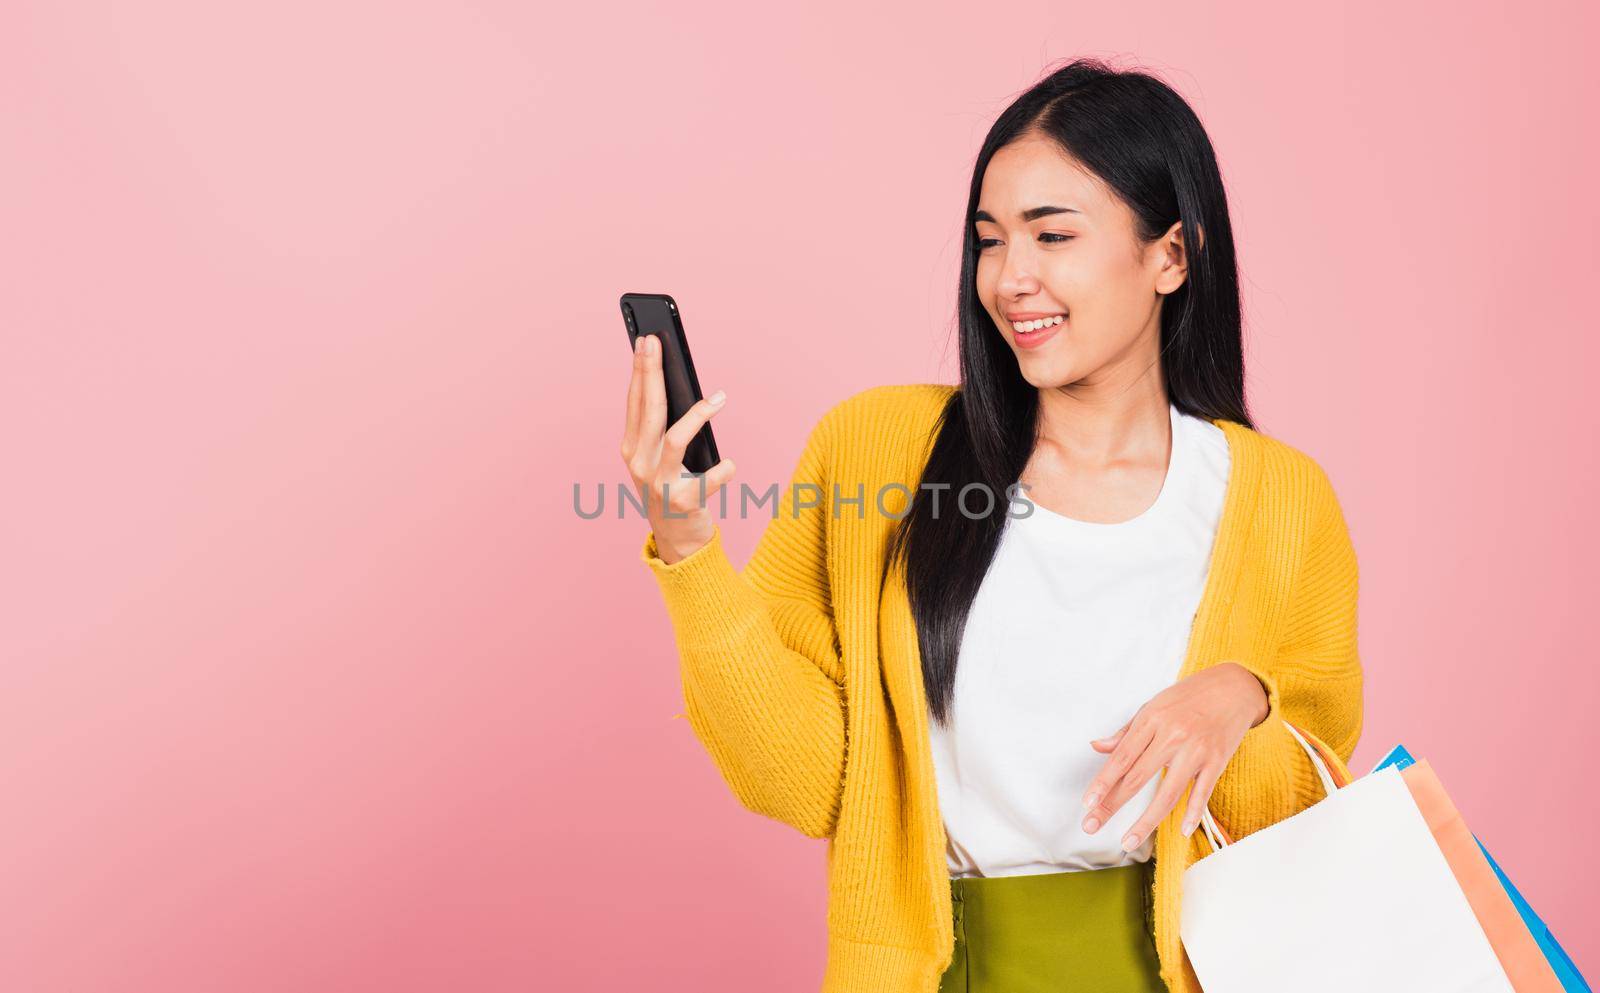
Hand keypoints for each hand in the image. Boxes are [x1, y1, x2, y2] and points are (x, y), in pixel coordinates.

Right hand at [621, 333, 736, 563]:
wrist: (677, 540)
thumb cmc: (673, 487)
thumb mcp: (660, 457)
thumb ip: (663, 427)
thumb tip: (678, 385)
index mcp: (631, 449)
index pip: (634, 402)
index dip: (639, 370)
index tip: (645, 341)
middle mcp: (639, 463)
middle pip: (648, 410)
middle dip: (652, 373)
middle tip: (659, 344)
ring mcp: (659, 483)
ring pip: (674, 438)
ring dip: (698, 415)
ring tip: (719, 398)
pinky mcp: (682, 502)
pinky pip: (708, 478)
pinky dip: (723, 470)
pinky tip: (730, 465)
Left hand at [1079, 662, 1268, 851]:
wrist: (1233, 687)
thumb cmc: (1188, 697)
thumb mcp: (1153, 705)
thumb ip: (1126, 731)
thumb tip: (1097, 747)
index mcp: (1152, 720)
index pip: (1121, 757)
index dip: (1103, 782)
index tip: (1087, 803)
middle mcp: (1172, 736)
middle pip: (1137, 778)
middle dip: (1112, 805)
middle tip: (1092, 826)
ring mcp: (1196, 750)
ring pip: (1167, 793)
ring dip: (1145, 821)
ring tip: (1127, 842)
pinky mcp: (1217, 761)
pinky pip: (1202, 792)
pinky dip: (1192, 813)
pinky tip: (1180, 831)